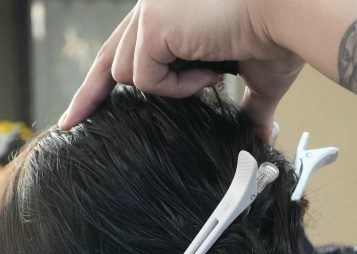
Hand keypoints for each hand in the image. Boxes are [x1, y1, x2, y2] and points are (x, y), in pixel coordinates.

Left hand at [58, 0, 302, 141]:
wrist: (288, 18)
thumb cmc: (280, 41)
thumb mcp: (257, 82)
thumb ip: (247, 108)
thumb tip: (260, 138)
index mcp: (172, 18)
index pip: (126, 52)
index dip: (103, 83)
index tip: (82, 112)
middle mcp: (154, 9)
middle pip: (109, 60)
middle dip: (87, 96)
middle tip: (68, 125)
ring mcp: (150, 14)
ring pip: (130, 75)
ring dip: (171, 89)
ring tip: (212, 75)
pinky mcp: (152, 25)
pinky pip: (145, 78)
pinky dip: (176, 87)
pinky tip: (208, 71)